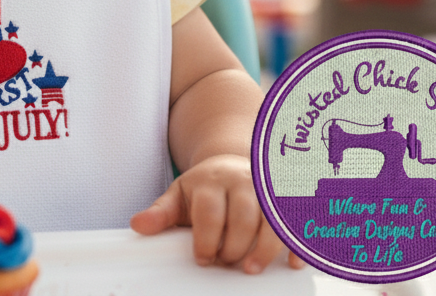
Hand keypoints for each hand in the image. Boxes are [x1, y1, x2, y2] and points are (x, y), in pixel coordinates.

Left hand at [130, 154, 302, 273]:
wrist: (230, 166)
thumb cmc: (203, 189)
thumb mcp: (179, 196)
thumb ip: (160, 213)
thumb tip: (137, 225)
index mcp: (210, 181)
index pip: (209, 210)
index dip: (206, 238)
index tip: (203, 258)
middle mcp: (241, 181)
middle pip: (242, 215)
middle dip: (234, 245)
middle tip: (227, 263)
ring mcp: (266, 190)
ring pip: (272, 218)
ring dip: (265, 247)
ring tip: (251, 269)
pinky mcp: (285, 200)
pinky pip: (296, 220)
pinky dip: (297, 242)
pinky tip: (294, 264)